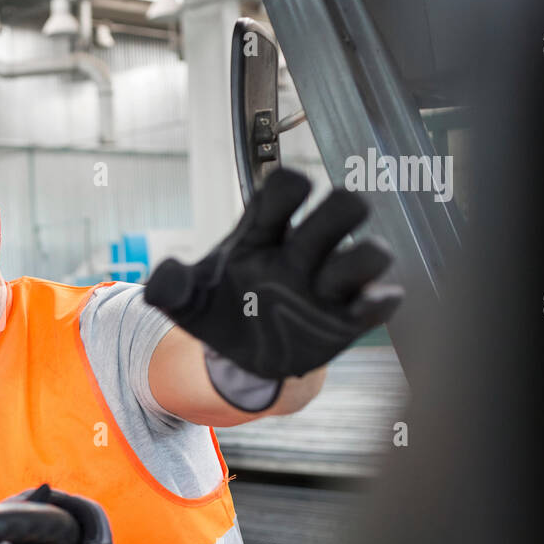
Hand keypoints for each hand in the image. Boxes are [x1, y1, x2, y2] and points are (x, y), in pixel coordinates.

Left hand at [143, 168, 402, 378]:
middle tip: (313, 239)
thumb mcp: (185, 301)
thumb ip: (168, 287)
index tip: (287, 196)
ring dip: (355, 262)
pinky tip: (354, 308)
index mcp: (264, 232)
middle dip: (338, 210)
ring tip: (322, 287)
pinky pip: (381, 299)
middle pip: (341, 207)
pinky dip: (376, 300)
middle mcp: (304, 249)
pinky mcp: (350, 317)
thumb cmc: (219, 311)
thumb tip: (161, 281)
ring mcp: (330, 282)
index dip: (289, 186)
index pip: (285, 187)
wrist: (239, 357)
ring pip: (371, 252)